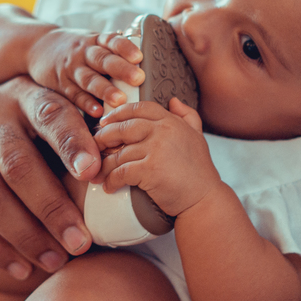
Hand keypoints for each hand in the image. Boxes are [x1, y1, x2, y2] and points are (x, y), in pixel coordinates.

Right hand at [0, 77, 100, 278]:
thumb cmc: (40, 134)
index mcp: (27, 94)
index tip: (93, 172)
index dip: (72, 144)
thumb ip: (84, 141)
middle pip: (18, 166)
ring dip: (25, 236)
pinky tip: (23, 268)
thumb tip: (120, 173)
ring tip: (56, 261)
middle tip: (81, 244)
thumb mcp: (60, 123)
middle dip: (52, 210)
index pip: (52, 116)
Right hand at [27, 29, 143, 116]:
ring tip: (120, 100)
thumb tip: (146, 51)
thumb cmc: (75, 47)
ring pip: (89, 78)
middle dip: (121, 69)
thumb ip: (114, 48)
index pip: (112, 40)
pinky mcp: (60, 84)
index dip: (125, 47)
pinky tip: (97, 112)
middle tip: (139, 79)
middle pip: (103, 59)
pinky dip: (85, 103)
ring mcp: (71, 69)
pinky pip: (74, 94)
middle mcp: (83, 52)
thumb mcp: (93, 40)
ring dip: (105, 89)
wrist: (37, 45)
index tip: (139, 56)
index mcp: (96, 41)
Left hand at [94, 98, 222, 216]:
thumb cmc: (199, 172)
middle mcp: (164, 131)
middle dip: (105, 136)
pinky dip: (112, 180)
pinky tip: (109, 186)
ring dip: (105, 165)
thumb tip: (174, 101)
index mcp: (172, 121)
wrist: (204, 200)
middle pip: (123, 127)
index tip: (106, 121)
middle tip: (96, 147)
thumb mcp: (197, 136)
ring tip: (99, 173)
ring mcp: (156, 149)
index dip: (119, 112)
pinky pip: (121, 172)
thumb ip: (187, 116)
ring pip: (119, 153)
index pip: (140, 108)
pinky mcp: (150, 169)